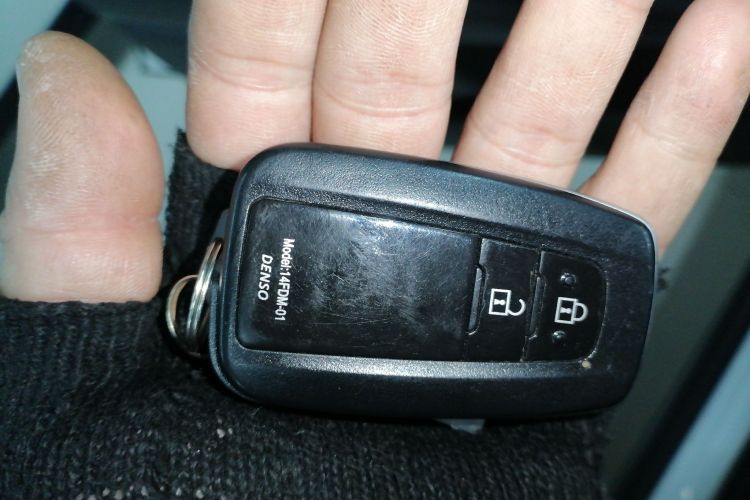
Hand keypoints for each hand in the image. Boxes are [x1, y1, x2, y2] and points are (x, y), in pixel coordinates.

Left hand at [1, 0, 747, 301]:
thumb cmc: (193, 497)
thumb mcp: (105, 368)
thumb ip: (79, 230)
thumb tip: (62, 82)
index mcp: (273, 210)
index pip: (265, 53)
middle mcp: (385, 205)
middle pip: (413, 53)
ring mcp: (486, 243)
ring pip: (544, 101)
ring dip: (590, 11)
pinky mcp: (569, 296)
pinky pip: (637, 193)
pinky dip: (686, 115)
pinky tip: (724, 25)